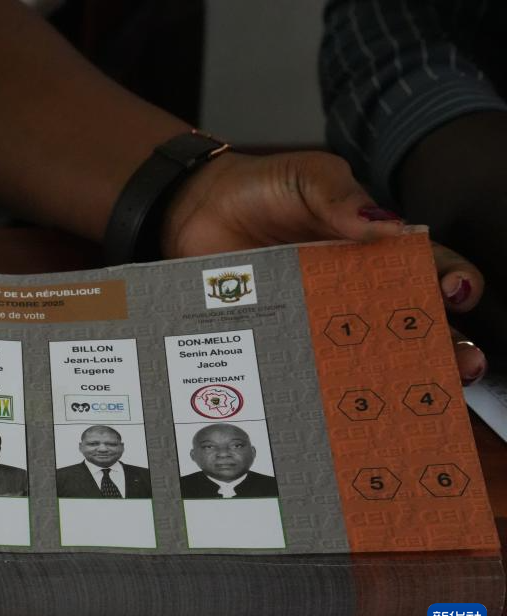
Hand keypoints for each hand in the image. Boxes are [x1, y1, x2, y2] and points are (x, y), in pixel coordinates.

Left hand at [162, 149, 485, 384]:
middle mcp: (350, 287)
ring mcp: (315, 317)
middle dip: (442, 345)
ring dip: (392, 375)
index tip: (454, 292)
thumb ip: (341, 198)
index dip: (448, 280)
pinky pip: (307, 364)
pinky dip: (325, 385)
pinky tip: (338, 400)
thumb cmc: (260, 189)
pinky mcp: (280, 336)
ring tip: (411, 394)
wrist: (193, 210)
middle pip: (408, 323)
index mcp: (370, 246)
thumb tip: (390, 224)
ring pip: (364, 354)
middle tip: (460, 363)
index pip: (424, 266)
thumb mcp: (306, 178)